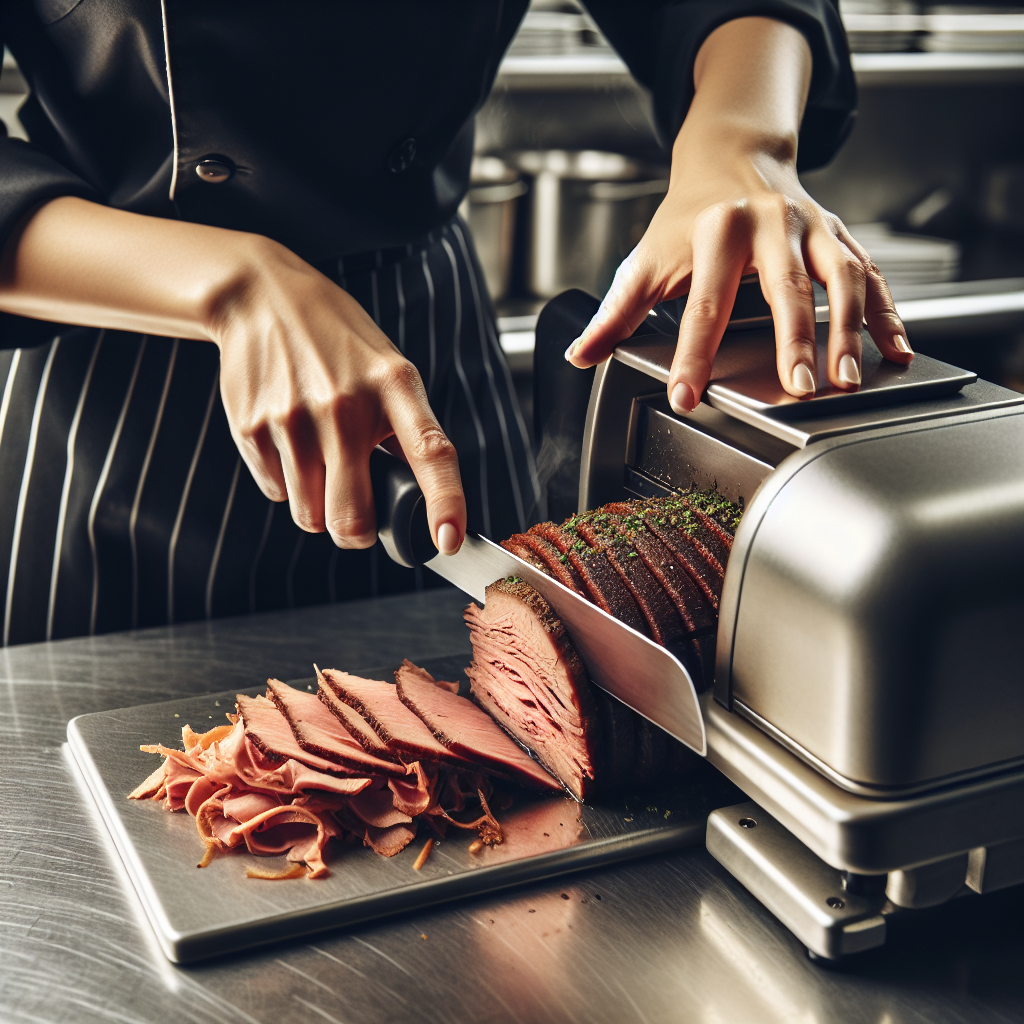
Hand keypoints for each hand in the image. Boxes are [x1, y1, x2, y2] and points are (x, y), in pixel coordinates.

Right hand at [211, 242, 465, 550]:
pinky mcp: (253, 428)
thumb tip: (422, 495)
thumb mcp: (387, 370)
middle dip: (357, 534)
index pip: (432, 453)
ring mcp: (295, 419)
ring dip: (319, 507)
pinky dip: (287, 484)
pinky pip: (276, 493)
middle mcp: (345, 406)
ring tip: (319, 461)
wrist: (262, 297)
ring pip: (311, 516)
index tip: (449, 540)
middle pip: (352, 518)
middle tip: (359, 519)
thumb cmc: (337, 341)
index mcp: (394, 387)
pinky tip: (290, 442)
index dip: (446, 502)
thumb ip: (406, 428)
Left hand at [564, 17, 911, 412]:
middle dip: (796, 341)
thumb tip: (579, 354)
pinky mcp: (840, 236)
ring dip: (850, 329)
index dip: (694, 354)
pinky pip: (871, 275)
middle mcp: (772, 225)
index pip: (704, 304)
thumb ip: (614, 312)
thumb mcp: (645, 259)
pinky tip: (894, 350)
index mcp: (718, 232)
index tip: (687, 394)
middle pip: (787, 289)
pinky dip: (887, 312)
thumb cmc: (687, 217)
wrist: (732, 154)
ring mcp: (813, 229)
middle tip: (799, 389)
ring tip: (848, 379)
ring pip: (841, 278)